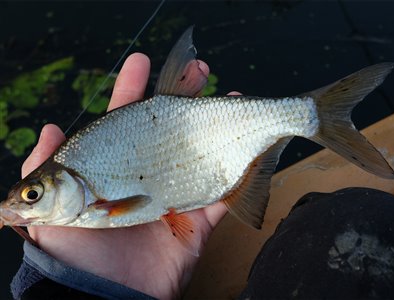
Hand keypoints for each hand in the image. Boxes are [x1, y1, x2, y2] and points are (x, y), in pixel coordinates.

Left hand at [23, 53, 230, 298]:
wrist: (106, 297)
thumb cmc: (74, 251)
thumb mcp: (51, 208)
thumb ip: (45, 168)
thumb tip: (52, 128)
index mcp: (116, 166)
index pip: (124, 118)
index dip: (131, 88)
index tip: (141, 61)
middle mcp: (148, 173)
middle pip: (171, 128)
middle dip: (184, 95)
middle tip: (202, 71)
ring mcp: (175, 193)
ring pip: (202, 152)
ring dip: (219, 125)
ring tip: (235, 100)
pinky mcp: (197, 219)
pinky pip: (225, 194)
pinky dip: (243, 173)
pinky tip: (255, 147)